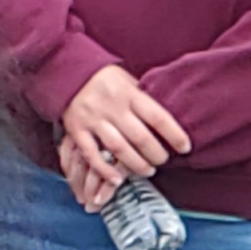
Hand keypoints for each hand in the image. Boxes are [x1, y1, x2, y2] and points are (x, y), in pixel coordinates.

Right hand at [54, 66, 190, 211]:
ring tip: (148, 171)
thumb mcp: (128, 82)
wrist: (65, 69)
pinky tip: (118, 179)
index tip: (185, 148)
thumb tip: (169, 122)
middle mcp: (111, 106)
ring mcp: (92, 118)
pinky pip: (91, 154)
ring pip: (119, 148)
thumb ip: (144, 100)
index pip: (158, 117)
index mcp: (128, 93)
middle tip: (163, 160)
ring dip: (136, 165)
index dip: (175, 135)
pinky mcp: (76, 129)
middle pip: (140, 138)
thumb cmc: (106, 80)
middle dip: (157, 154)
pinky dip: (105, 170)